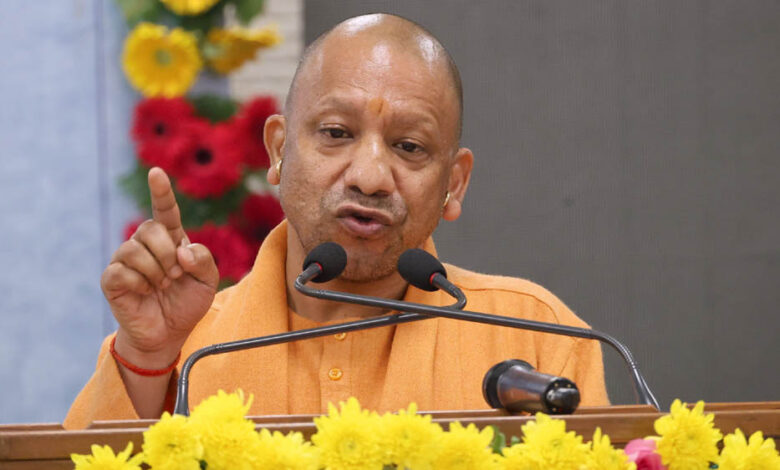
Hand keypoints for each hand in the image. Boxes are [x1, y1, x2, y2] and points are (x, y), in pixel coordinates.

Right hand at [101, 168, 218, 367]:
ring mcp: (126, 260)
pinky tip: (144, 292)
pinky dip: (140, 283)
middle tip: (175, 275)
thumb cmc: (187, 302)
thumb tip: (182, 250)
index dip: (161, 191)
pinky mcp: (112, 278)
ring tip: (162, 286)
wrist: (170, 333)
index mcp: (170, 239)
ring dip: (156, 272)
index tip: (156, 172)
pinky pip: (123, 271)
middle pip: (150, 228)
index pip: (165, 210)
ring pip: (135, 249)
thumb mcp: (208, 281)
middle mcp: (145, 244)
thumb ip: (204, 260)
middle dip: (168, 254)